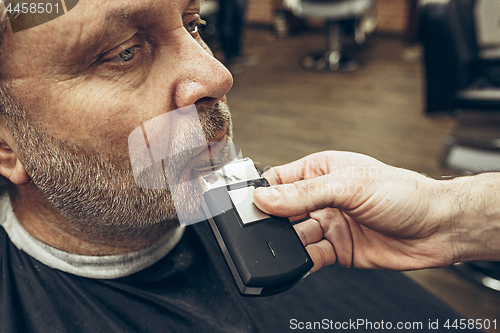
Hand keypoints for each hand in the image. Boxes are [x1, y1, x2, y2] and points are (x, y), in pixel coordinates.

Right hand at [253, 151, 459, 271]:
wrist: (439, 229)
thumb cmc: (404, 193)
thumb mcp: (350, 185)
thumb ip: (305, 193)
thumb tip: (266, 198)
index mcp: (322, 171)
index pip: (280, 179)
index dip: (262, 191)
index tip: (247, 204)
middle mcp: (322, 198)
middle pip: (283, 210)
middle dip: (270, 220)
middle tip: (259, 229)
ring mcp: (329, 224)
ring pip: (294, 236)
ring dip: (285, 243)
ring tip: (279, 247)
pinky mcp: (338, 249)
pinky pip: (310, 257)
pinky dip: (300, 263)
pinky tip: (295, 263)